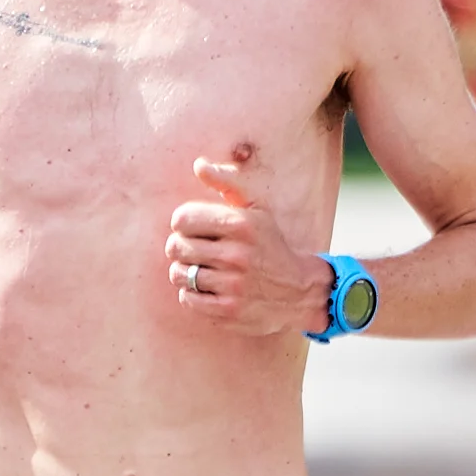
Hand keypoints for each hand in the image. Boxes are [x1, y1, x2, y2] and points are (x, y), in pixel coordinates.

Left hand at [166, 158, 330, 336]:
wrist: (299, 291)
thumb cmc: (270, 246)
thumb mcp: (256, 210)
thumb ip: (228, 183)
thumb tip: (198, 165)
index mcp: (241, 224)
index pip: (181, 219)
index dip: (182, 224)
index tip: (194, 229)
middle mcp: (236, 254)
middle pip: (176, 247)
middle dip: (181, 248)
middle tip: (196, 251)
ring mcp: (232, 285)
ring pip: (179, 274)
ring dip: (185, 272)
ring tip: (202, 270)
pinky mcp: (228, 310)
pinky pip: (187, 299)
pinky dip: (192, 294)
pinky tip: (208, 289)